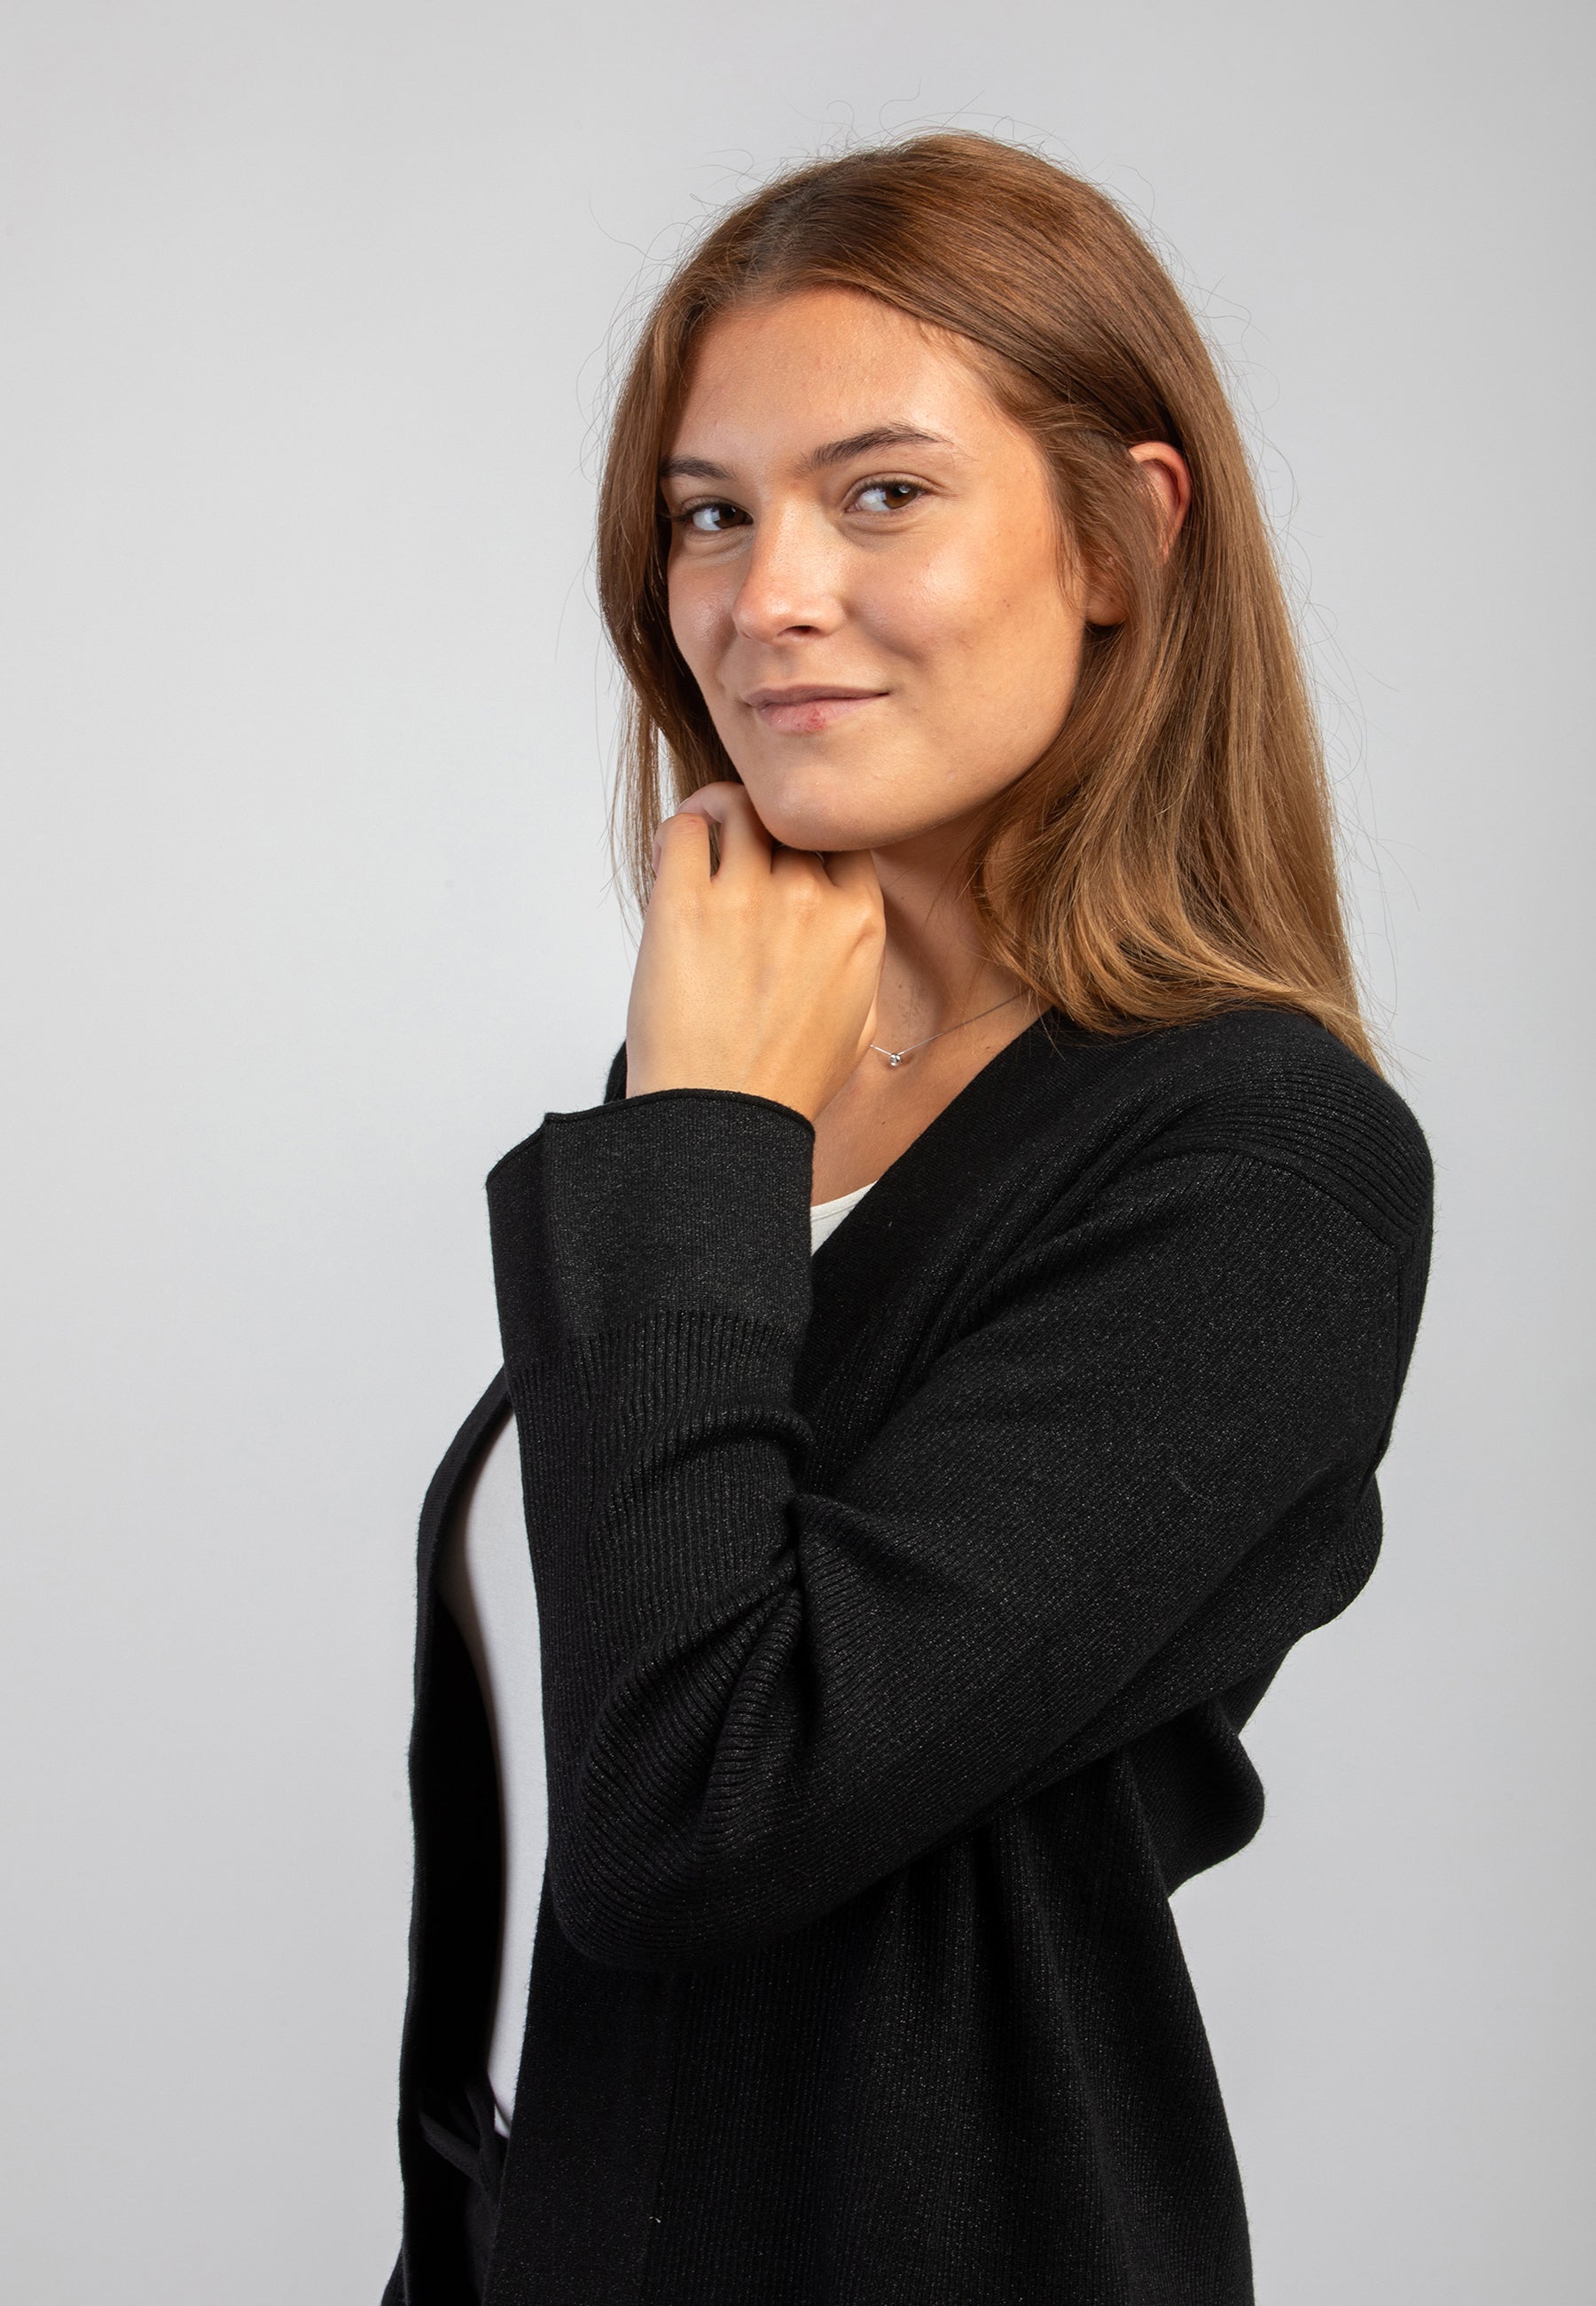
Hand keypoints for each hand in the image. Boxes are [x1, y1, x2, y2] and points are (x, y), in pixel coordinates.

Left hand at [623, 783, 884, 1121]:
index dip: (813, 836)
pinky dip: (676, 831)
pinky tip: (670, 857)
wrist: (720, 1119)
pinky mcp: (686, 905)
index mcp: (859, 925)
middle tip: (735, 833)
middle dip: (764, 819)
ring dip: (716, 811)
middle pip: (791, 815)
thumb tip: (845, 925)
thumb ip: (856, 961)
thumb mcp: (856, 1024)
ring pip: (738, 806)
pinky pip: (683, 829)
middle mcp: (810, 900)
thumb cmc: (782, 1083)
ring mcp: (747, 898)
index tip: (788, 850)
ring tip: (697, 835)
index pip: (844, 837)